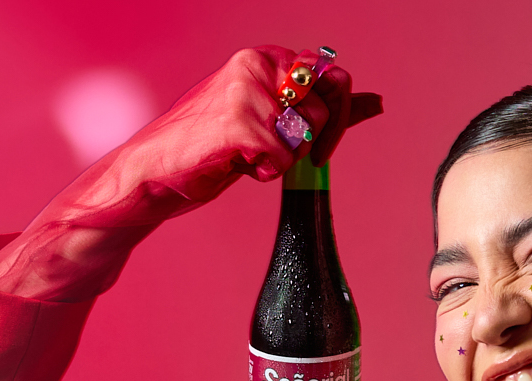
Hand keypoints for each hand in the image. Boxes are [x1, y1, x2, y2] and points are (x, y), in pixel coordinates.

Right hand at [0, 46, 382, 296]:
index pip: (334, 77)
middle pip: (323, 110)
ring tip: (247, 156)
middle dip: (308, 143)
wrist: (154, 172)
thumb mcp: (271, 120)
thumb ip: (322, 109)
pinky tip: (238, 165)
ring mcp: (246, 91)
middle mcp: (256, 65)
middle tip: (270, 155)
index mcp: (265, 58)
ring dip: (283, 159)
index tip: (320, 147)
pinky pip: (283, 158)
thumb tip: (377, 102)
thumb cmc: (210, 147)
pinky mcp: (237, 122)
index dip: (337, 119)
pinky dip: (266, 172)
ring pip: (305, 135)